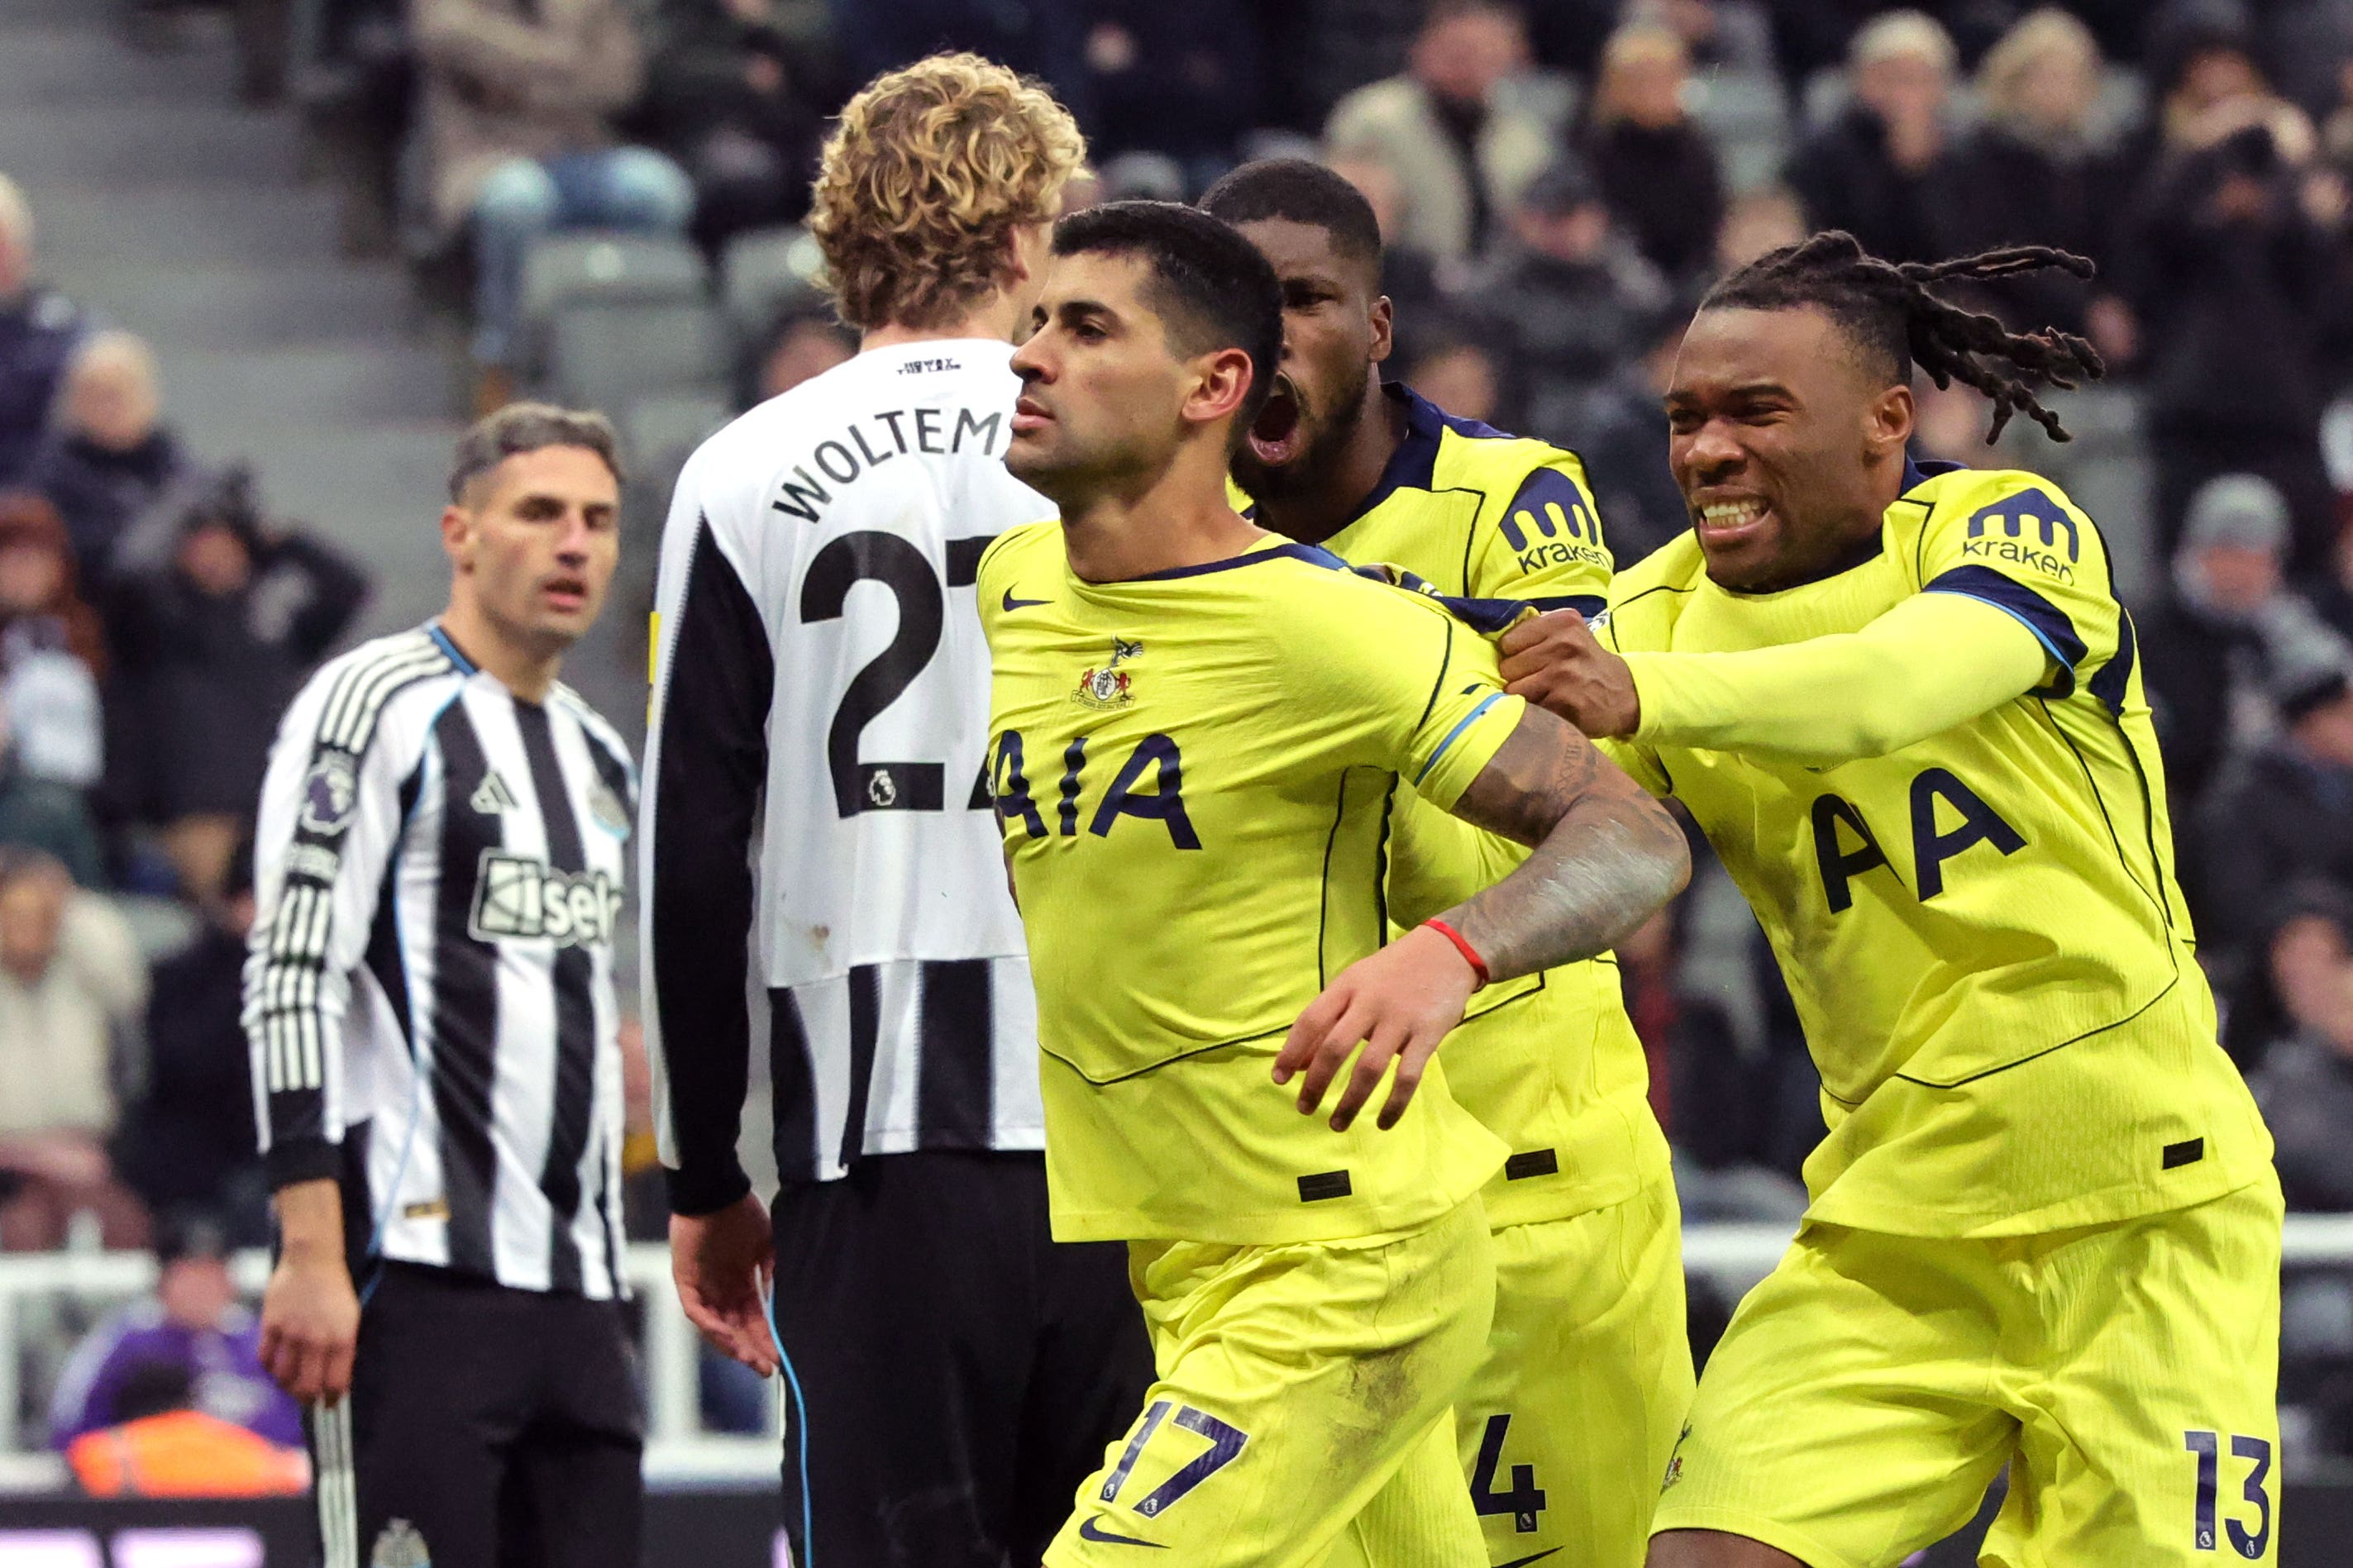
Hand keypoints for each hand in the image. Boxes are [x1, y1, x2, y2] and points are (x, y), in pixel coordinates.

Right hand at [258, 1248, 359, 1404]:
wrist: (312, 1261)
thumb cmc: (335, 1291)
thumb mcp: (351, 1319)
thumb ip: (343, 1349)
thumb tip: (336, 1381)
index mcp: (341, 1338)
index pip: (335, 1382)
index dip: (332, 1398)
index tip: (330, 1404)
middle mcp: (316, 1339)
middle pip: (307, 1386)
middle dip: (308, 1399)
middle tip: (308, 1401)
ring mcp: (291, 1333)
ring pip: (283, 1377)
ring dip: (287, 1387)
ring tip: (292, 1385)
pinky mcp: (270, 1325)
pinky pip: (265, 1359)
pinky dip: (270, 1369)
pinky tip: (277, 1368)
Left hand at [671, 1191, 777, 1375]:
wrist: (716, 1191)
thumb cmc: (742, 1213)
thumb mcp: (766, 1246)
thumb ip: (772, 1273)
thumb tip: (778, 1301)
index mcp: (740, 1283)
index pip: (754, 1319)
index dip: (765, 1339)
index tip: (779, 1358)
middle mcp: (721, 1290)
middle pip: (736, 1329)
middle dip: (751, 1350)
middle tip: (766, 1368)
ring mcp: (702, 1287)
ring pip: (716, 1326)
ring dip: (732, 1344)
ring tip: (749, 1359)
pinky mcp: (685, 1281)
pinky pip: (696, 1311)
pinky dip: (710, 1325)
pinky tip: (727, 1336)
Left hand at [1274, 925, 1476, 1130]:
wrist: (1448, 951)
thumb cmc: (1392, 972)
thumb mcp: (1354, 985)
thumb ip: (1327, 1021)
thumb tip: (1298, 1064)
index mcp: (1347, 986)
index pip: (1310, 1021)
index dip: (1291, 1052)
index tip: (1279, 1079)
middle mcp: (1370, 1002)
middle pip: (1334, 1048)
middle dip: (1316, 1083)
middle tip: (1304, 1108)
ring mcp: (1399, 1019)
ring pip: (1369, 1068)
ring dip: (1350, 1101)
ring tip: (1337, 1124)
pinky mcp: (1427, 1034)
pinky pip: (1408, 1077)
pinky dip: (1394, 1104)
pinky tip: (1383, 1123)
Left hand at [1497, 609, 1638, 735]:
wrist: (1624, 694)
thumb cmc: (1585, 663)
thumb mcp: (1568, 634)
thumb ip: (1535, 630)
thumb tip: (1490, 635)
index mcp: (1562, 622)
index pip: (1508, 641)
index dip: (1515, 655)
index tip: (1531, 661)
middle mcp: (1565, 645)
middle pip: (1508, 667)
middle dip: (1518, 677)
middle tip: (1541, 680)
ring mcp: (1565, 674)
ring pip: (1514, 690)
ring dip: (1525, 697)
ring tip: (1545, 694)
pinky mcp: (1565, 702)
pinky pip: (1528, 709)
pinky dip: (1535, 712)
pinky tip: (1553, 706)